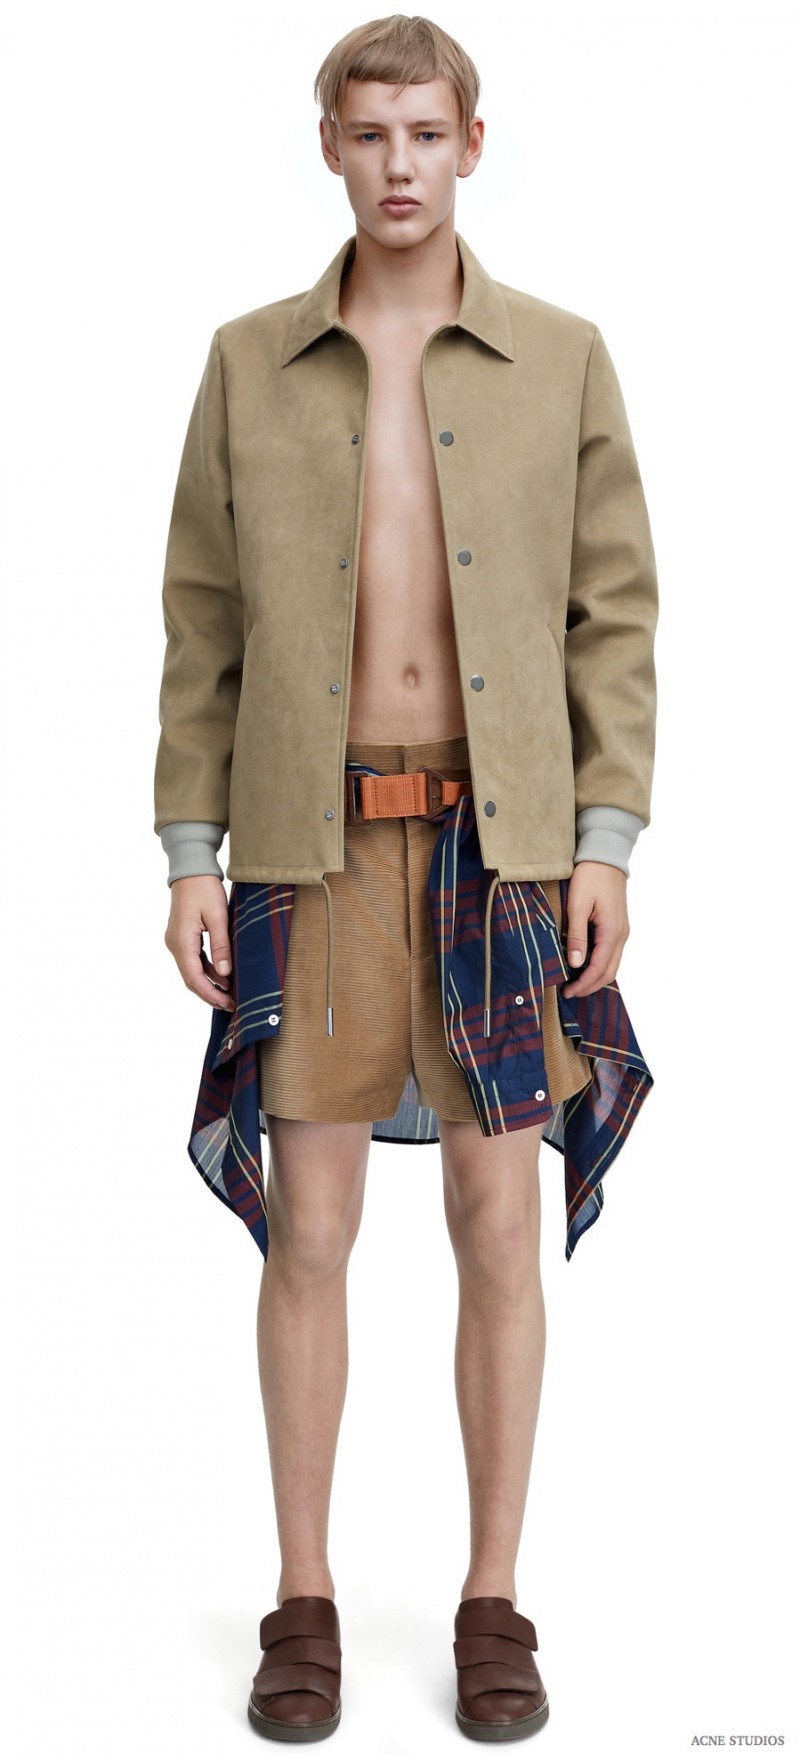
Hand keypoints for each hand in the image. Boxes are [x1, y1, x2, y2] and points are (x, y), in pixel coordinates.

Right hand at [164, 876, 234, 1010]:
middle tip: (230, 1005)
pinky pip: (194, 959)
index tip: (227, 1004)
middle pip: (190, 978)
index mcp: (181, 942)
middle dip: (209, 994)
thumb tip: (225, 974)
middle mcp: (175, 944)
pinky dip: (207, 970)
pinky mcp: (183, 936)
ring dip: (209, 983)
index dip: (210, 994)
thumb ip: (221, 946)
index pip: (194, 978)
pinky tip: (222, 976)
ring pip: (192, 970)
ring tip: (229, 994)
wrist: (191, 869)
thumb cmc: (204, 888)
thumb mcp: (218, 917)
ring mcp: (177, 941)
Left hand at [560, 861, 628, 999]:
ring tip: (576, 983)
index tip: (567, 992)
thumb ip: (577, 936)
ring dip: (596, 977)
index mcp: (612, 932)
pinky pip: (612, 953)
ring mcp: (622, 931)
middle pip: (609, 971)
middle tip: (570, 992)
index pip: (599, 968)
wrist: (606, 857)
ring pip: (613, 964)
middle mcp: (621, 935)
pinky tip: (585, 965)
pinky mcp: (618, 926)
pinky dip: (600, 965)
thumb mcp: (578, 905)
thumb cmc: (590, 878)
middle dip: (590, 986)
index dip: (583, 984)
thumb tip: (575, 963)